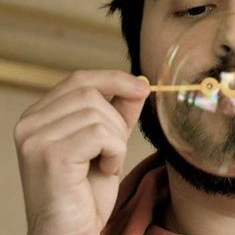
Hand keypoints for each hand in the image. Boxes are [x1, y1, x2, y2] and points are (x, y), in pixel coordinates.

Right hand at [14, 70, 150, 234]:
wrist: (71, 232)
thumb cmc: (87, 190)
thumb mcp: (108, 141)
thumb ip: (119, 110)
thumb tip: (139, 82)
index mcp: (39, 115)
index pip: (79, 79)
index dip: (114, 78)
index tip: (142, 87)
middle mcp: (30, 123)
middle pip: (90, 93)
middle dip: (116, 119)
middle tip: (115, 149)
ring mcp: (35, 139)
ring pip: (98, 114)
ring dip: (116, 140)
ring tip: (107, 163)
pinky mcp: (50, 156)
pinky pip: (100, 134)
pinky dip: (115, 152)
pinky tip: (106, 169)